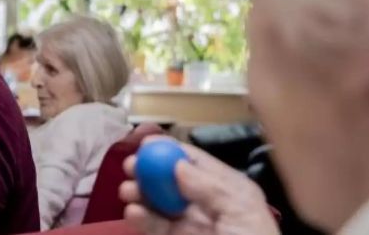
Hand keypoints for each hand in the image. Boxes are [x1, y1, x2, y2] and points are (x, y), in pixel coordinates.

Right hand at [119, 137, 279, 234]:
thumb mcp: (241, 210)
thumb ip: (210, 186)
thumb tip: (177, 165)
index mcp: (226, 190)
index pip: (195, 162)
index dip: (170, 149)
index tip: (145, 142)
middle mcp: (204, 204)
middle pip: (169, 180)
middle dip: (147, 170)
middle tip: (130, 167)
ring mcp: (187, 225)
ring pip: (156, 203)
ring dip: (139, 193)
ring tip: (127, 192)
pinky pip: (152, 227)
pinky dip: (139, 218)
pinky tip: (133, 212)